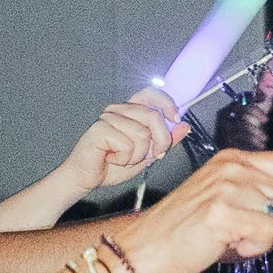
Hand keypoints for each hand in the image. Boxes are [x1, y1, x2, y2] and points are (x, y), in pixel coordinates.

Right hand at [58, 89, 186, 197]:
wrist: (88, 178)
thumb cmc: (113, 164)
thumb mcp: (148, 153)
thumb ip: (166, 139)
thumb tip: (184, 126)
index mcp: (130, 110)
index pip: (151, 93)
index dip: (166, 103)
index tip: (174, 119)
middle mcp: (119, 110)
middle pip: (153, 116)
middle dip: (160, 141)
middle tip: (153, 155)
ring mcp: (108, 118)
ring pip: (142, 134)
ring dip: (138, 155)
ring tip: (124, 158)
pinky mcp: (99, 129)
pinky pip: (127, 144)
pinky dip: (125, 159)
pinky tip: (112, 158)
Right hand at [120, 149, 272, 272]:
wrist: (144, 250)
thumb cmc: (187, 232)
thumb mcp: (229, 203)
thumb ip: (265, 198)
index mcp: (233, 159)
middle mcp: (232, 167)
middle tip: (251, 231)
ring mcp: (226, 187)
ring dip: (264, 237)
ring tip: (234, 237)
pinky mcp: (222, 212)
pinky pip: (267, 233)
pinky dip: (254, 247)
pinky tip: (229, 244)